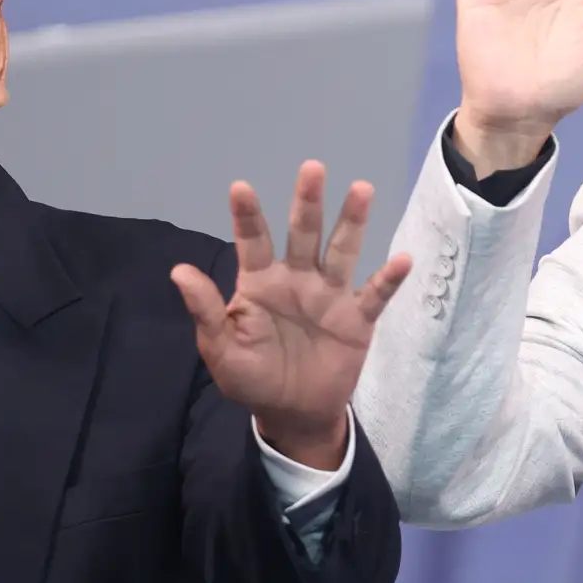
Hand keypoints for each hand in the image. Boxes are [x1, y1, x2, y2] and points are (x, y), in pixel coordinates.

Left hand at [170, 162, 411, 470]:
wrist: (292, 414)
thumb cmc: (252, 378)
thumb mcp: (221, 350)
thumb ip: (207, 311)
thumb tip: (179, 271)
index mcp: (260, 282)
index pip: (253, 241)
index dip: (247, 215)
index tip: (240, 187)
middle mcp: (296, 278)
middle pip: (303, 233)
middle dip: (307, 203)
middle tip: (312, 168)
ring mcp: (329, 295)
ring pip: (342, 251)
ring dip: (352, 222)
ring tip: (362, 189)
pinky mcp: (357, 318)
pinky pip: (374, 294)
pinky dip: (389, 278)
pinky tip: (403, 259)